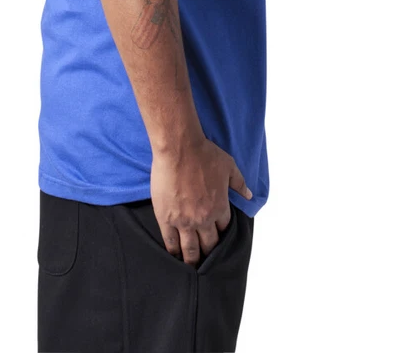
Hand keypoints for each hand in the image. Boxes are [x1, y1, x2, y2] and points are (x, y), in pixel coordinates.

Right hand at [150, 134, 252, 266]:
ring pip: (190, 248)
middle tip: (206, 259)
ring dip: (192, 259)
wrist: (179, 149)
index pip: (224, 229)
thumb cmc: (204, 154)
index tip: (219, 238)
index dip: (222, 234)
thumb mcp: (229, 166)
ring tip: (192, 266)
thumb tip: (249, 195)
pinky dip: (173, 250)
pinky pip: (170, 241)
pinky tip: (174, 255)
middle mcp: (203, 219)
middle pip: (209, 244)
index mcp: (220, 207)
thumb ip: (239, 183)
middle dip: (209, 252)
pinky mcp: (166, 217)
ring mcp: (184, 220)